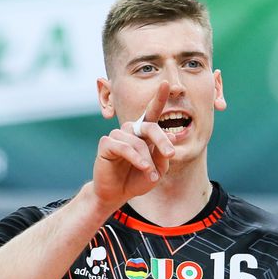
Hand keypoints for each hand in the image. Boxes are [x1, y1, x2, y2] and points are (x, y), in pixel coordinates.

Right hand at [91, 81, 175, 210]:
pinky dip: (136, 159)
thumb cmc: (137, 179)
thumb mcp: (158, 169)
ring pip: (138, 141)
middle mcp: (130, 130)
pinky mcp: (106, 144)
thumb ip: (164, 154)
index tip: (166, 84)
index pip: (152, 112)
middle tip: (171, 154)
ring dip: (147, 160)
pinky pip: (125, 147)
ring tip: (151, 174)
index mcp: (144, 132)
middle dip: (162, 140)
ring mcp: (117, 135)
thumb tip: (171, 138)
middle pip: (150, 126)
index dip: (159, 97)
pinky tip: (143, 168)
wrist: (117, 194)